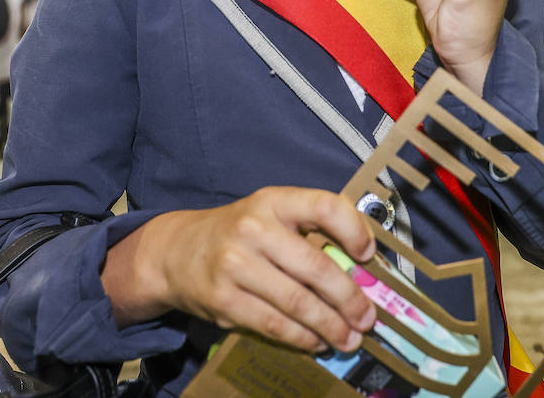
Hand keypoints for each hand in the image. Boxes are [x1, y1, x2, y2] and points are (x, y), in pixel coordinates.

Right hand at [102, 187, 376, 352]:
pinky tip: (317, 342)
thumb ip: (308, 230)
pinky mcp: (224, 300)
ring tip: (350, 338)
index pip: (324, 206)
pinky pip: (273, 324)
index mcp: (273, 201)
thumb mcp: (269, 214)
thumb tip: (360, 266)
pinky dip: (301, 338)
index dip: (354, 230)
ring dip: (331, 326)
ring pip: (297, 303)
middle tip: (367, 318)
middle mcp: (254, 229)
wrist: (176, 252)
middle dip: (349, 299)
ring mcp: (236, 266)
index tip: (368, 255)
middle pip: (315, 267)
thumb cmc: (237, 233)